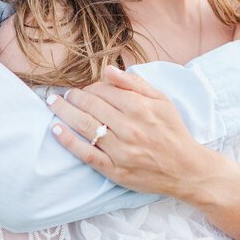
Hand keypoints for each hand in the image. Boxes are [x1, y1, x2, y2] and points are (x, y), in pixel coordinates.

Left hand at [46, 65, 208, 198]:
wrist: (185, 169)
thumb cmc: (173, 131)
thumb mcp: (161, 101)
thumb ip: (135, 84)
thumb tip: (108, 69)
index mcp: (140, 108)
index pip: (104, 90)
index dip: (91, 87)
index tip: (87, 88)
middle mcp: (129, 128)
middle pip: (91, 105)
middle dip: (74, 96)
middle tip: (66, 95)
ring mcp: (120, 150)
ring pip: (85, 126)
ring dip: (64, 112)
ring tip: (54, 104)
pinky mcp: (114, 170)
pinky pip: (86, 154)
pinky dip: (68, 141)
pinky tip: (55, 130)